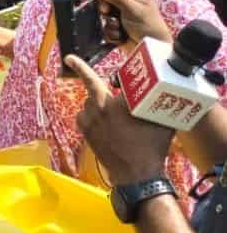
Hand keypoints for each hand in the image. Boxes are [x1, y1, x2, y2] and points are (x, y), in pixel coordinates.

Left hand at [67, 54, 174, 184]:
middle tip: (89, 75)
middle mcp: (97, 110)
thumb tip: (164, 92)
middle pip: (93, 89)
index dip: (80, 67)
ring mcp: (89, 122)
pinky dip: (93, 116)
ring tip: (115, 115)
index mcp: (113, 103)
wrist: (137, 174)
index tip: (68, 57)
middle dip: (96, 84)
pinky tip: (106, 123)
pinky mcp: (86, 133)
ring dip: (99, 104)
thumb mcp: (160, 120)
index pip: (94, 79)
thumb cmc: (152, 147)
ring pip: (89, 103)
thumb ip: (157, 103)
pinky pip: (85, 116)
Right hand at [94, 0, 170, 46]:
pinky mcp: (115, 26)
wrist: (152, 49)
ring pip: (102, 11)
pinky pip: (104, 25)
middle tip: (106, 10)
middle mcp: (124, 1)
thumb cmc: (148, 25)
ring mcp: (119, 14)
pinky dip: (109, 30)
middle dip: (103, 3)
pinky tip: (119, 34)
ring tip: (117, 25)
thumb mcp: (133, 8)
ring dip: (107, 20)